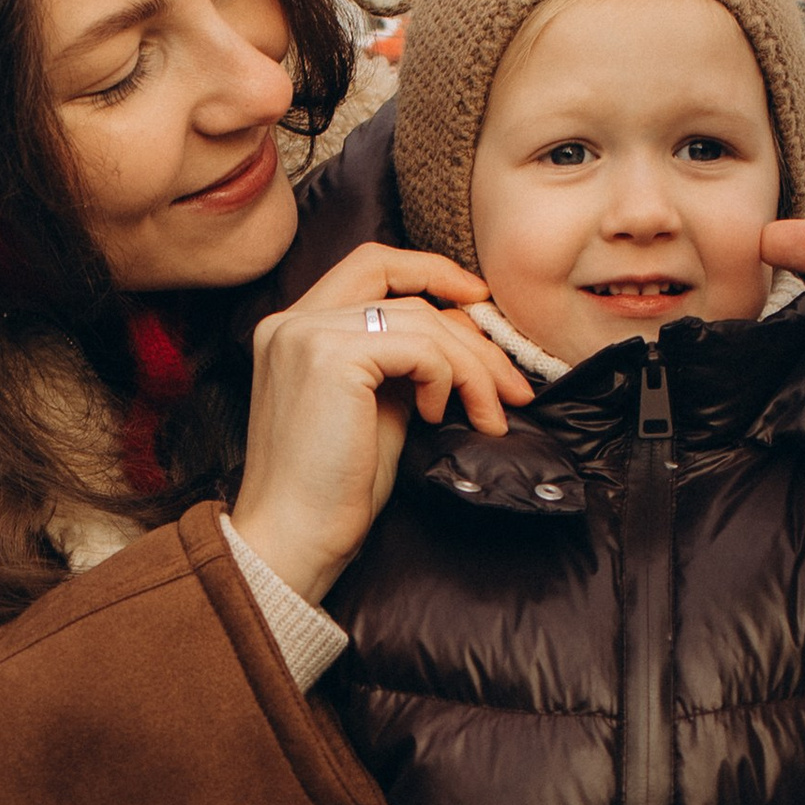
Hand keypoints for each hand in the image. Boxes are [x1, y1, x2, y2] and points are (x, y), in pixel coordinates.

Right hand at [232, 247, 530, 601]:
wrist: (293, 538)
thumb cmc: (332, 490)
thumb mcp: (373, 410)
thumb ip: (400, 366)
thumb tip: (462, 344)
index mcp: (294, 328)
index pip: (370, 266)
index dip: (430, 271)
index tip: (478, 301)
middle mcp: (292, 320)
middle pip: (404, 287)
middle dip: (470, 332)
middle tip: (512, 386)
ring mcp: (307, 334)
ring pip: (422, 320)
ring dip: (472, 369)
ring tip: (488, 417)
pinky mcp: (331, 358)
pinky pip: (420, 348)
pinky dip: (446, 379)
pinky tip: (436, 418)